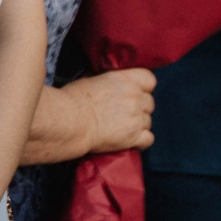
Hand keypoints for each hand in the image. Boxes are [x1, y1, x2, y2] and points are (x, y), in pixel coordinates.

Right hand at [23, 70, 156, 164]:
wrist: (70, 121)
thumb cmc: (73, 99)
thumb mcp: (94, 80)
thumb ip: (112, 84)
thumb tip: (113, 89)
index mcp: (126, 79)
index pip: (150, 80)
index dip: (143, 88)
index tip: (134, 93)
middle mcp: (135, 97)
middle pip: (149, 103)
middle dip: (139, 108)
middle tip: (124, 113)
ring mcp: (137, 118)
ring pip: (148, 122)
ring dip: (138, 125)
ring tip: (122, 128)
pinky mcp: (134, 137)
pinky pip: (148, 139)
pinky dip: (140, 141)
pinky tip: (129, 141)